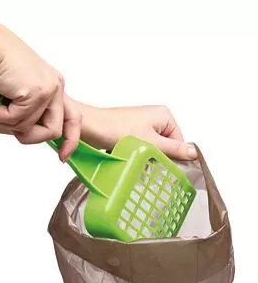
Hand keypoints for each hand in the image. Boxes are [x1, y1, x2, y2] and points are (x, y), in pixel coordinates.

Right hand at [0, 26, 80, 160]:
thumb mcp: (14, 92)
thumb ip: (24, 111)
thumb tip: (23, 131)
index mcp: (52, 85)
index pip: (72, 117)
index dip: (70, 140)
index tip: (63, 157)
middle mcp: (55, 86)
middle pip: (54, 131)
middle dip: (30, 138)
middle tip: (9, 127)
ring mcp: (48, 90)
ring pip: (28, 129)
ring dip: (3, 121)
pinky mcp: (37, 93)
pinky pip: (15, 121)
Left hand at [80, 104, 196, 159]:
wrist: (89, 127)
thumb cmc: (114, 128)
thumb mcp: (149, 141)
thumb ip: (172, 149)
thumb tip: (193, 153)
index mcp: (164, 115)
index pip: (179, 142)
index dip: (172, 156)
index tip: (164, 167)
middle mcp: (154, 118)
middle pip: (165, 146)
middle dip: (156, 157)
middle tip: (146, 164)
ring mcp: (141, 125)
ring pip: (151, 148)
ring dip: (144, 157)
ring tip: (134, 159)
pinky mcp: (129, 132)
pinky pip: (139, 147)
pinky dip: (134, 154)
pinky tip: (127, 157)